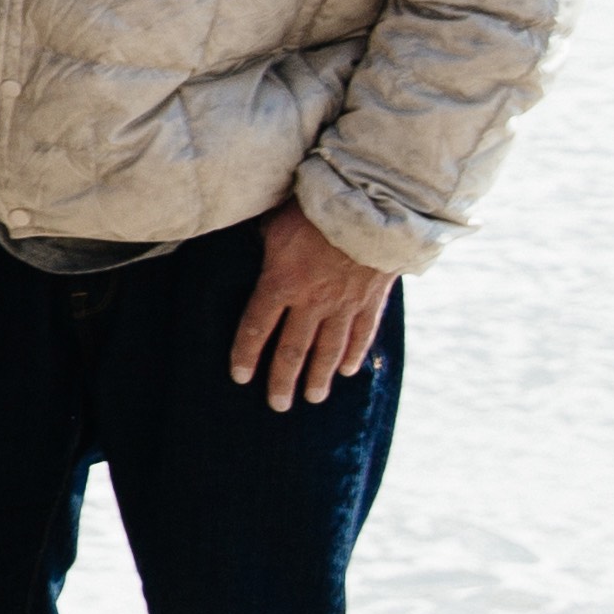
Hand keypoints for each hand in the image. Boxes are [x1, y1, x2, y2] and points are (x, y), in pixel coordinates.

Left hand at [227, 203, 395, 411]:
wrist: (372, 207)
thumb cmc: (315, 209)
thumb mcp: (273, 223)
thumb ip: (261, 245)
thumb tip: (245, 250)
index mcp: (281, 283)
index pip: (257, 327)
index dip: (247, 354)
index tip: (240, 378)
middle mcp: (312, 301)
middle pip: (293, 350)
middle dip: (283, 380)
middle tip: (277, 406)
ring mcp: (344, 304)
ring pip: (328, 350)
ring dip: (318, 377)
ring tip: (312, 398)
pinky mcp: (371, 300)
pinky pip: (361, 334)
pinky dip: (353, 355)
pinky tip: (346, 372)